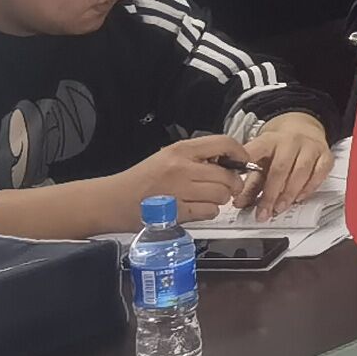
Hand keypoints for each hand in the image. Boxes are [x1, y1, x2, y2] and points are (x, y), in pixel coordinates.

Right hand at [101, 136, 249, 230]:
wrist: (113, 200)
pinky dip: (208, 212)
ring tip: (205, 198)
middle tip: (224, 187)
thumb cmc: (141, 179)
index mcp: (181, 150)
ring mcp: (180, 190)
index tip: (242, 161)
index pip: (223, 143)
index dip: (239, 153)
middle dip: (231, 184)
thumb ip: (196, 157)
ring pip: (221, 195)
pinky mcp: (178, 212)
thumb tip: (229, 162)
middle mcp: (182, 168)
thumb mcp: (167, 157)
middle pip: (227, 175)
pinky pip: (209, 212)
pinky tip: (196, 208)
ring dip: (219, 200)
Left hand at [235, 111, 331, 214]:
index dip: (246, 168)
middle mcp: (290, 141)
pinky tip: (298, 198)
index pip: (255, 151)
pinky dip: (308, 189)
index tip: (237, 186)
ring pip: (300, 172)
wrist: (304, 127)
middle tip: (263, 212)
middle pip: (280, 168)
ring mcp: (310, 147)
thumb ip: (251, 182)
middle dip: (271, 194)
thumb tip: (240, 203)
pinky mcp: (325, 155)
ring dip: (289, 194)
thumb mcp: (262, 158)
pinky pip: (318, 174)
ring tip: (279, 208)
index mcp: (269, 140)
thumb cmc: (280, 147)